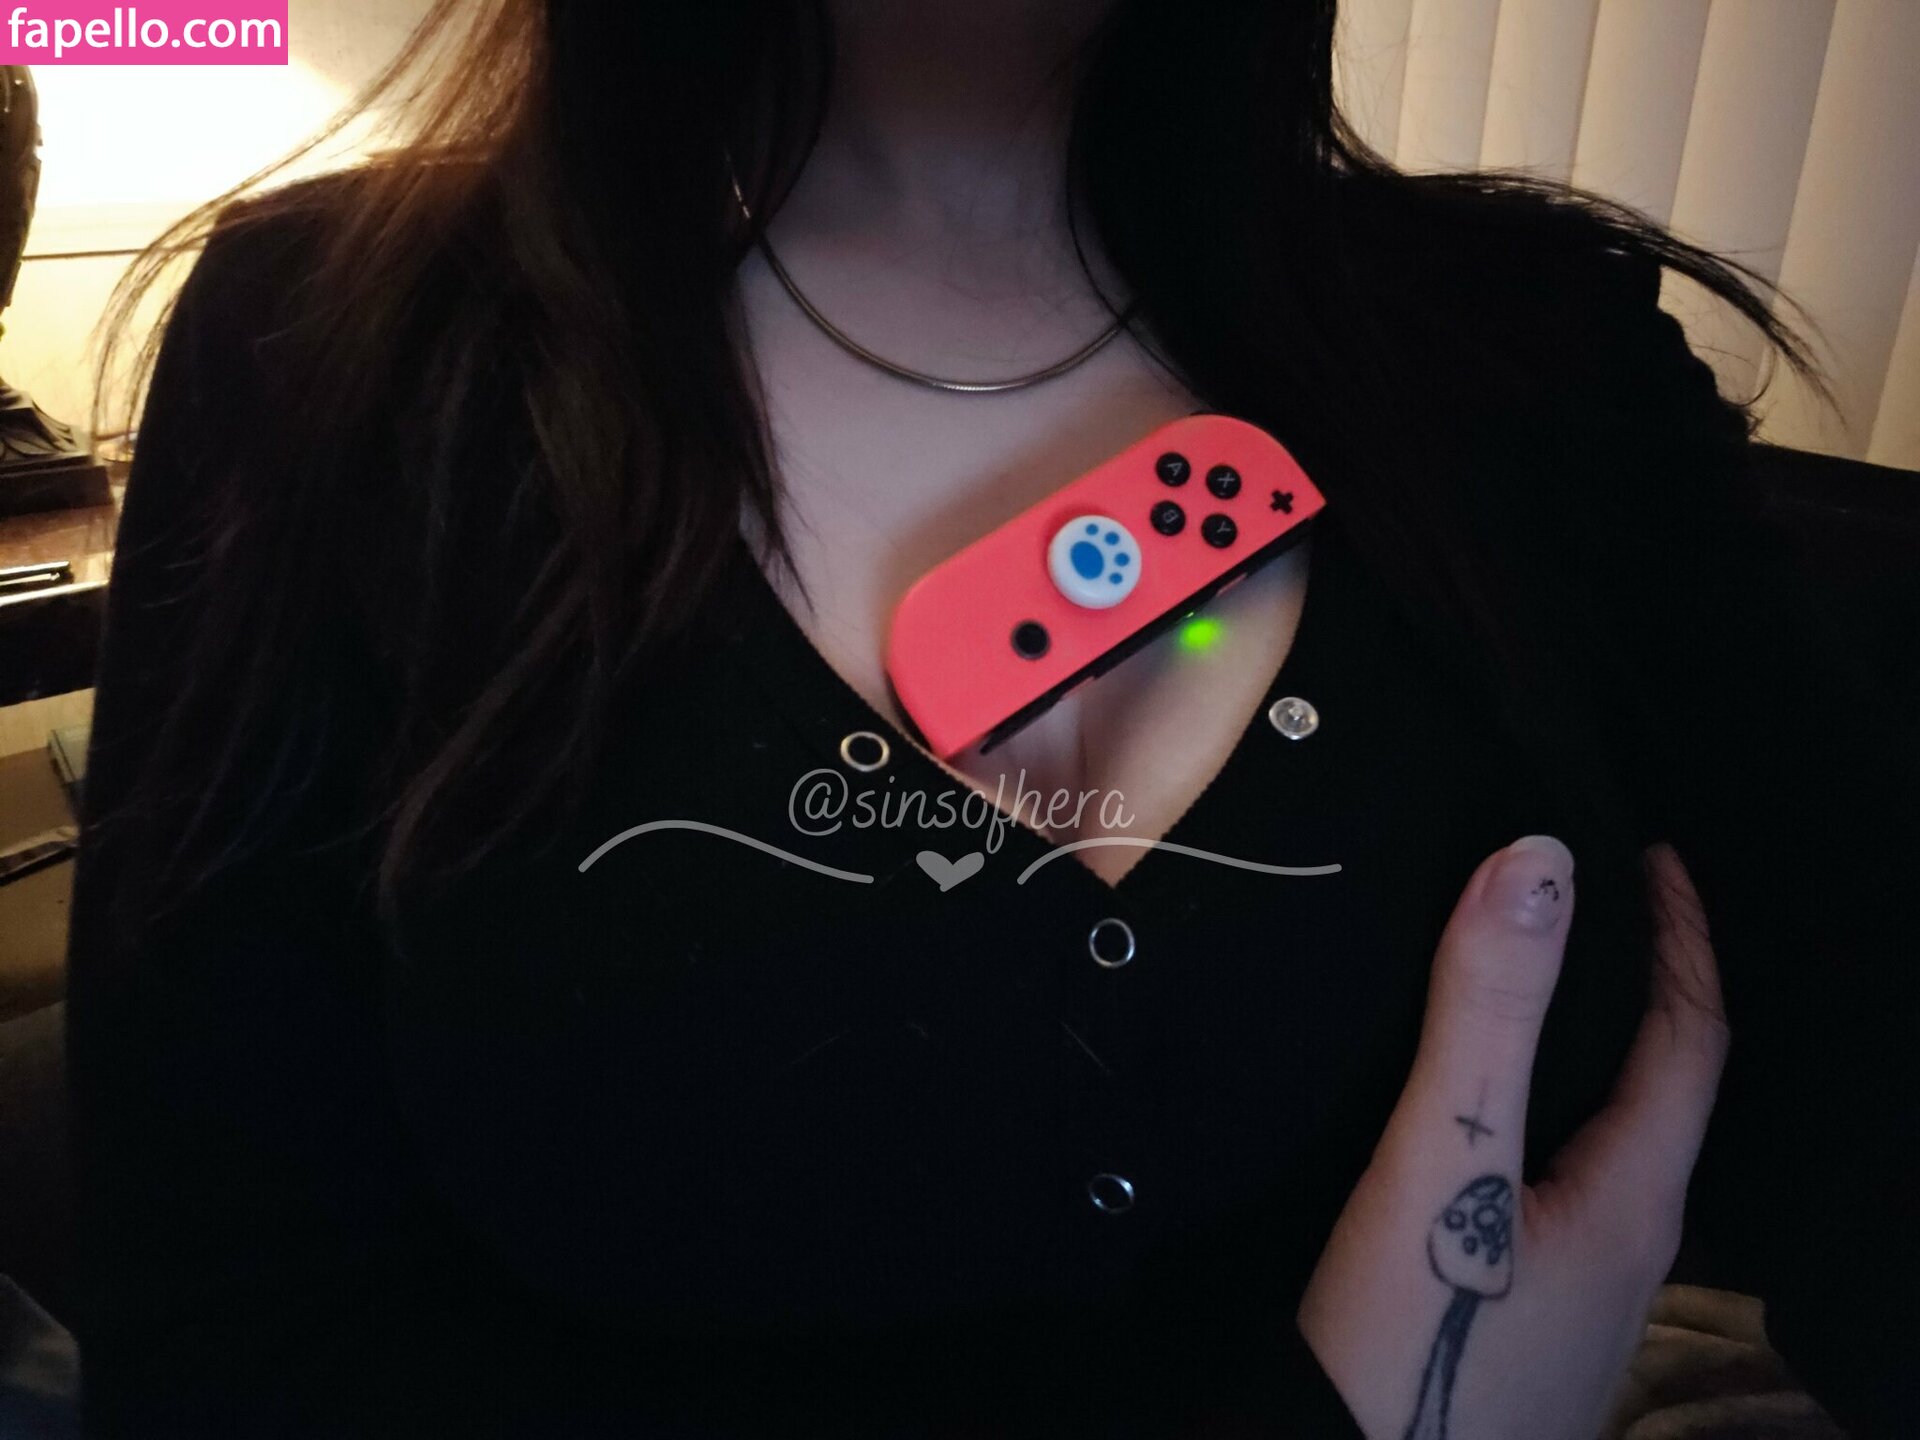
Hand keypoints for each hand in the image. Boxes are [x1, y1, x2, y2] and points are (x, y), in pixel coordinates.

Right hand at [1298, 838, 1728, 1439]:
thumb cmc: (1413, 1350)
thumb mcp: (1445, 1165)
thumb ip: (1486, 1020)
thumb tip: (1538, 864)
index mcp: (1634, 1199)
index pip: (1692, 1038)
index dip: (1681, 936)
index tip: (1653, 854)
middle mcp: (1624, 1245)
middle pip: (1658, 1087)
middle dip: (1637, 982)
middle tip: (1586, 901)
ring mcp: (1575, 1291)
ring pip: (1604, 1136)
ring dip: (1584, 1047)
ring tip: (1529, 982)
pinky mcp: (1520, 1316)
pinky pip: (1554, 1178)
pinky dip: (1537, 1107)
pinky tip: (1470, 1114)